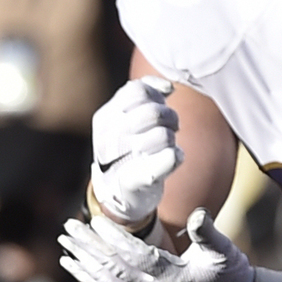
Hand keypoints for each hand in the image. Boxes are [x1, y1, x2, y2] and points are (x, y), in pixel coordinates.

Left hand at [57, 208, 250, 281]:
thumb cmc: (229, 272)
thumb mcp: (224, 250)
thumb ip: (208, 233)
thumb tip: (197, 215)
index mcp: (173, 279)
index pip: (138, 257)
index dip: (116, 240)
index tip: (98, 221)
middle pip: (115, 269)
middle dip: (90, 248)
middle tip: (70, 227)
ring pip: (108, 281)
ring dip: (84, 261)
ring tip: (65, 243)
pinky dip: (89, 277)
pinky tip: (73, 264)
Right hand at [87, 77, 180, 231]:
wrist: (120, 194)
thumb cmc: (129, 151)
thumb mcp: (127, 119)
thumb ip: (144, 95)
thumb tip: (167, 87)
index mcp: (104, 119)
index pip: (137, 91)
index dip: (157, 96)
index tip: (160, 107)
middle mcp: (107, 139)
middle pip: (152, 112)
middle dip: (170, 117)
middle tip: (171, 127)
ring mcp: (119, 161)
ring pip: (163, 135)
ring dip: (172, 139)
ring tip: (167, 145)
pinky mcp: (135, 182)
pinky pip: (168, 158)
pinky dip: (176, 156)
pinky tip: (171, 158)